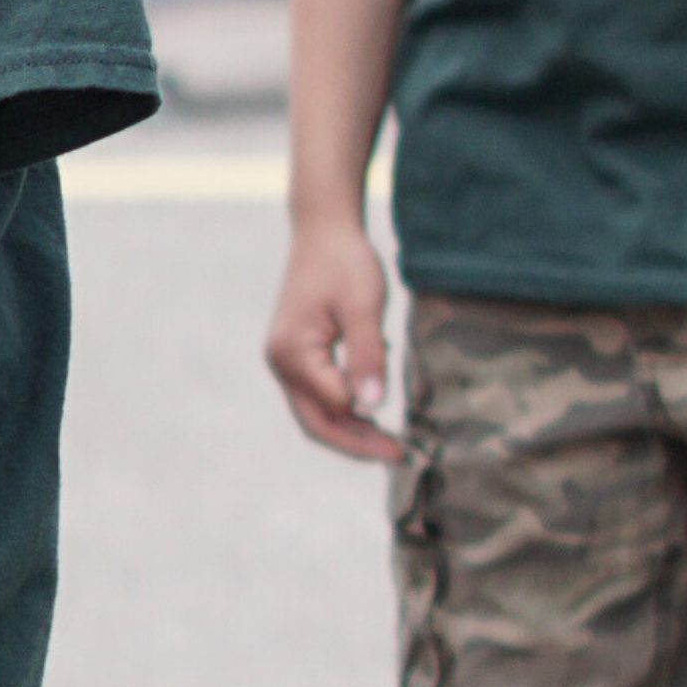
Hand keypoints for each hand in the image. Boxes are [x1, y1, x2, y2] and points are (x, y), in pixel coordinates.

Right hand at [266, 214, 400, 458]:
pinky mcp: (297, 356)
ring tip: (388, 440)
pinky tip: (373, 407)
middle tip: (397, 456)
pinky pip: (318, 395)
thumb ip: (367, 356)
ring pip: (315, 413)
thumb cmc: (345, 262)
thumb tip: (374, 406)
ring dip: (350, 430)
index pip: (333, 406)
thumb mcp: (364, 307)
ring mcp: (285, 361)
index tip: (406, 445)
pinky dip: (345, 409)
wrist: (323, 231)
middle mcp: (280, 362)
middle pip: (315, 422)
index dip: (368, 426)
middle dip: (355, 444)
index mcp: (292, 352)